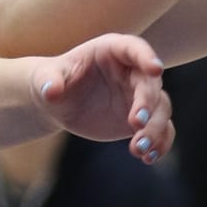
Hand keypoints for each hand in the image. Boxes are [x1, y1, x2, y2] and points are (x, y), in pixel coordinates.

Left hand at [31, 36, 171, 160]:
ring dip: (155, 129)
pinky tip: (149, 157)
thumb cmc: (51, 81)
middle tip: (135, 124)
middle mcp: (132, 71)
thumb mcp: (45, 77)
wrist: (58, 104)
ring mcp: (140, 96)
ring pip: (161, 109)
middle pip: (152, 84)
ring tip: (138, 150)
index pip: (135, 49)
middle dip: (148, 104)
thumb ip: (49, 80)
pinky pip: (162, 129)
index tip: (155, 71)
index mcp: (112, 51)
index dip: (147, 57)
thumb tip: (52, 91)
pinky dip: (160, 142)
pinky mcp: (142, 118)